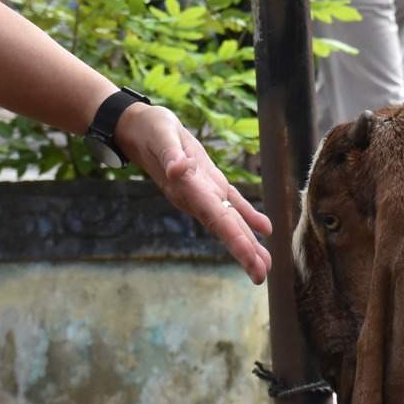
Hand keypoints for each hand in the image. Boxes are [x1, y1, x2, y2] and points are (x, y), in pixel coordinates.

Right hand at [118, 103, 272, 281]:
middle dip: (243, 251)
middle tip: (261, 275)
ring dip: (247, 241)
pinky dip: (248, 215)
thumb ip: (170, 154)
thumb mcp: (160, 134)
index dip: (234, 238)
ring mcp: (204, 191)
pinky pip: (232, 202)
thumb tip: (178, 168)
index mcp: (187, 188)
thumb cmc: (149, 128)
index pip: (215, 217)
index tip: (250, 258)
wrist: (139, 128)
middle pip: (224, 227)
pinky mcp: (209, 180)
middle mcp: (196, 196)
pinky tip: (264, 229)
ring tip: (264, 264)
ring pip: (230, 220)